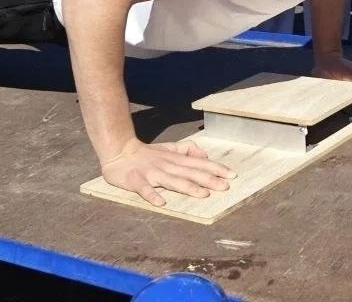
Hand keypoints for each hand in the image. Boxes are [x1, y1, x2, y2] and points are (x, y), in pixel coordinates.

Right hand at [100, 138, 234, 206]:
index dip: (216, 169)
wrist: (119, 151)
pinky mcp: (135, 180)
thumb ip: (188, 150)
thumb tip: (204, 155)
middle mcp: (166, 166)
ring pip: (172, 180)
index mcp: (175, 160)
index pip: (199, 164)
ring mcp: (151, 173)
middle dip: (208, 179)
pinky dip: (152, 195)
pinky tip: (161, 202)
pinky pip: (144, 189)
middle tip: (225, 187)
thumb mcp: (170, 149)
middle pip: (190, 173)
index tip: (232, 175)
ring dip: (188, 187)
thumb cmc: (148, 153)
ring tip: (203, 195)